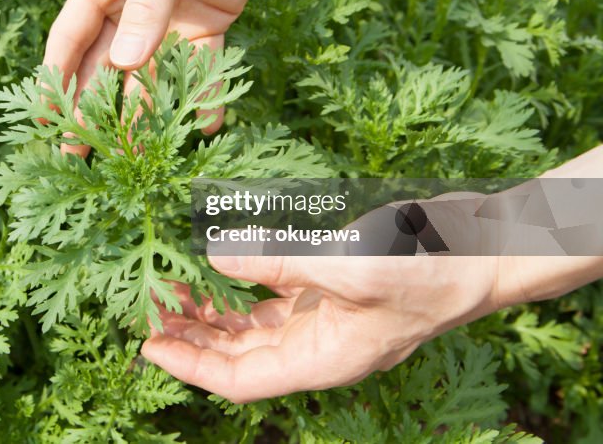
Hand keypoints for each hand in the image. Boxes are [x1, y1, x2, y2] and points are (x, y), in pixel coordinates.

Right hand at [43, 0, 291, 152]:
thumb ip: (148, 7)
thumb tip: (124, 64)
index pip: (71, 38)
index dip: (56, 79)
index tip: (43, 120)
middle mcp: (131, 4)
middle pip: (103, 66)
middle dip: (91, 109)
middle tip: (78, 153)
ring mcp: (170, 18)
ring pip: (150, 74)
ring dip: (144, 111)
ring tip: (138, 153)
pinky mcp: (208, 24)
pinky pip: (199, 67)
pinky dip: (201, 94)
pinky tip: (202, 124)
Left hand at [140, 255, 502, 402]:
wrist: (482, 249)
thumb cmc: (427, 267)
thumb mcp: (348, 265)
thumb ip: (277, 262)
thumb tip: (214, 257)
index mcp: (322, 359)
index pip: (239, 380)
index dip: (189, 365)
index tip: (146, 344)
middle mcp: (317, 347)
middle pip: (237, 356)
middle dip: (190, 335)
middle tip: (146, 306)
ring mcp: (324, 320)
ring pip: (250, 328)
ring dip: (211, 312)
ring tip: (170, 286)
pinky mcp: (329, 291)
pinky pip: (271, 298)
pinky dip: (240, 287)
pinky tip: (216, 268)